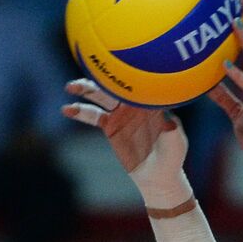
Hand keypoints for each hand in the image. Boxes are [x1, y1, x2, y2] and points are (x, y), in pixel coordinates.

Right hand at [62, 79, 191, 208]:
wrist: (158, 174)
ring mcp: (120, 112)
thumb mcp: (175, 139)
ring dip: (85, 88)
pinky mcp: (109, 125)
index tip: (119, 68)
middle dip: (102, 74)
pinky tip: (67, 109)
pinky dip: (79, 111)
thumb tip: (166, 116)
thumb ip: (171, 126)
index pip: (139, 81)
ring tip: (71, 86)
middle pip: (115, 83)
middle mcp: (133, 102)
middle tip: (90, 67)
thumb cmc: (172, 155)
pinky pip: (92, 115)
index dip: (129, 74)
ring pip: (101, 95)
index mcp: (150, 99)